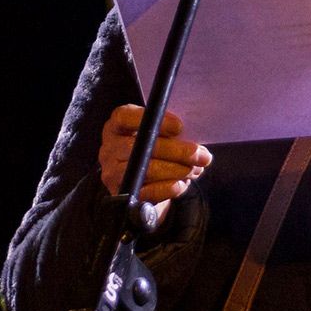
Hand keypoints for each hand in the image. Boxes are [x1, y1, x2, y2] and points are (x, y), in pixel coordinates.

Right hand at [98, 105, 212, 224]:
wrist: (142, 179)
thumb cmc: (154, 147)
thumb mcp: (158, 134)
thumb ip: (171, 133)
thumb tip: (195, 146)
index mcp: (117, 125)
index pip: (125, 117)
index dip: (154, 121)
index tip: (180, 127)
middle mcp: (109, 147)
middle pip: (139, 146)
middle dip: (175, 151)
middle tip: (200, 155)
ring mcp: (112, 172)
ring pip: (145, 169)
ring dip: (176, 170)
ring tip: (196, 169)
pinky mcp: (121, 193)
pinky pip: (146, 191)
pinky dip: (167, 188)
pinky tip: (181, 184)